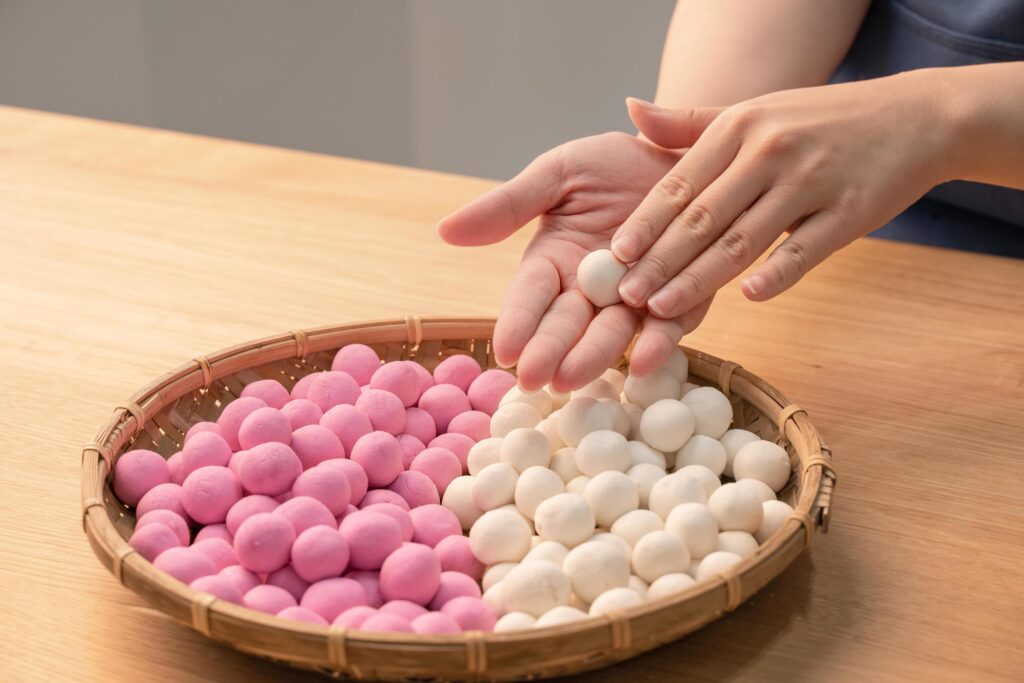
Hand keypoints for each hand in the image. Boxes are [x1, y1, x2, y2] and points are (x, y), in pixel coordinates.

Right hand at [438, 133, 711, 390]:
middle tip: (533, 378)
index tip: (502, 349)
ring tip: (573, 377)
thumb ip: (508, 205)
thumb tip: (445, 230)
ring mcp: (635, 301)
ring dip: (593, 357)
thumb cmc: (615, 164)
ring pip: (611, 334)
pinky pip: (669, 326)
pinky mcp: (681, 303)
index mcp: (555, 260)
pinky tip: (645, 360)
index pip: (529, 295)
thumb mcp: (557, 174)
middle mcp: (591, 290)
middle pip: (566, 325)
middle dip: (549, 351)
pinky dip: (658, 344)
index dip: (516, 322)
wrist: (684, 153)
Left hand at [613, 71, 953, 317]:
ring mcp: (811, 182)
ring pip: (744, 240)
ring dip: (699, 278)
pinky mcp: (849, 212)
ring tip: (662, 308)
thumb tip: (630, 110)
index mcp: (739, 128)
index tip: (613, 257)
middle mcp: (770, 152)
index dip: (643, 224)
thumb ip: (689, 123)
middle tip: (625, 296)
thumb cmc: (820, 120)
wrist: (916, 118)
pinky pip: (805, 248)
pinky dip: (777, 273)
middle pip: (702, 218)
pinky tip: (747, 297)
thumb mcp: (754, 110)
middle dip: (659, 261)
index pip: (678, 185)